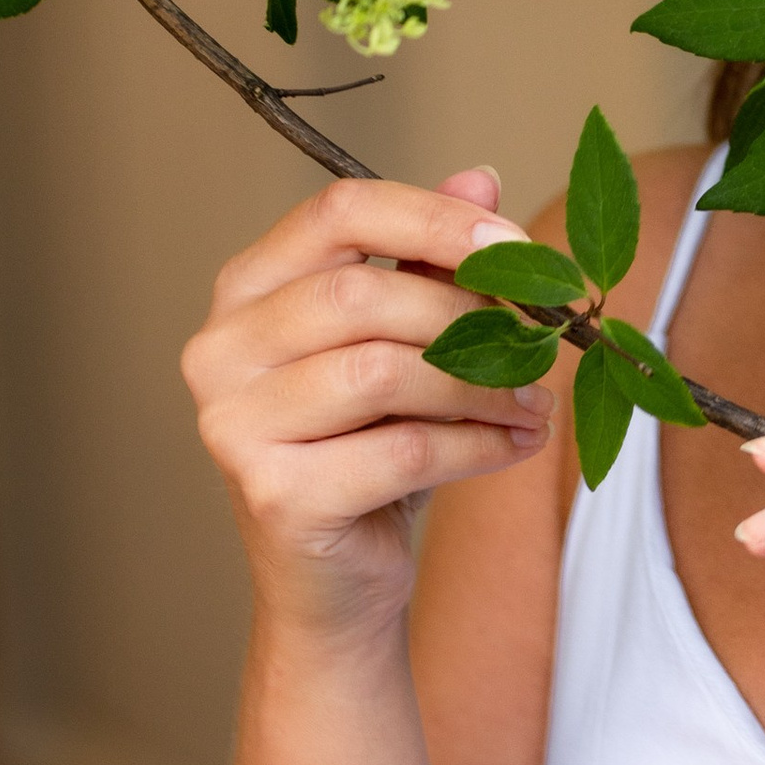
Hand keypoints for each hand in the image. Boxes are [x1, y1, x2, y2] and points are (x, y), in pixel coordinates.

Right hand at [183, 167, 550, 646]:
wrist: (336, 588)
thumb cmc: (370, 451)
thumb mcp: (406, 345)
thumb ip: (431, 263)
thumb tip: (480, 177)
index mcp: (247, 289)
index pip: (338, 210)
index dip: (435, 218)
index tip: (517, 246)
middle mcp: (219, 349)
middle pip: (363, 292)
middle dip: (471, 316)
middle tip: (544, 343)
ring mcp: (233, 425)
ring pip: (383, 371)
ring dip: (483, 385)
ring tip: (534, 404)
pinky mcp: (274, 495)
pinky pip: (401, 451)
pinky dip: (476, 446)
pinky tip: (514, 446)